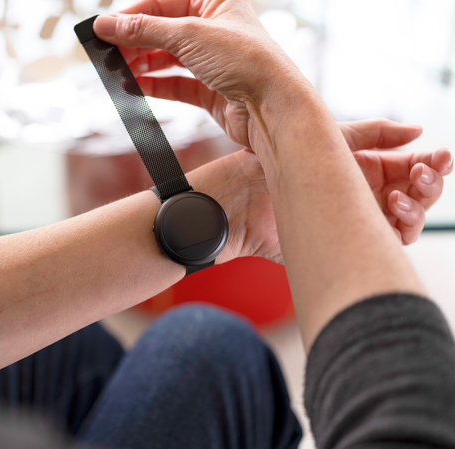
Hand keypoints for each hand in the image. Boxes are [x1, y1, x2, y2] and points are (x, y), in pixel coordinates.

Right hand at [93, 0, 294, 147]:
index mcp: (215, 1)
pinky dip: (154, 85)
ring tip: (118, 72)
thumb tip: (108, 24)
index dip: (132, 15)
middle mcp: (214, 29)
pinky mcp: (210, 89)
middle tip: (108, 53)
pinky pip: (175, 84)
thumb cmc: (247, 60)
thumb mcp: (188, 35)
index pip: (163, 2)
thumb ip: (144, 30)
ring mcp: (212, 60)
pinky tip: (135, 87)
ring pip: (167, 58)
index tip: (104, 28)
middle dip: (134, 41)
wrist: (273, 107)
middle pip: (163, 30)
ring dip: (142, 64)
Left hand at [190, 119, 451, 263]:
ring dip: (418, 206)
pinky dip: (400, 228)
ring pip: (408, 219)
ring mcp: (359, 219)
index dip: (430, 164)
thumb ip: (375, 133)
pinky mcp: (349, 242)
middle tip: (427, 173)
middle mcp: (367, 195)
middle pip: (417, 194)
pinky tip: (391, 210)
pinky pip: (388, 241)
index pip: (411, 168)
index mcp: (366, 169)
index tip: (441, 157)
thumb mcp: (331, 137)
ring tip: (403, 194)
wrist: (246, 199)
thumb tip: (418, 129)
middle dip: (429, 184)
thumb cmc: (282, 162)